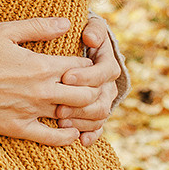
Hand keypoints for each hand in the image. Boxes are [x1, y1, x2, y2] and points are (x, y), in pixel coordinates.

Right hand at [0, 18, 101, 146]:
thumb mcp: (4, 31)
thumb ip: (38, 26)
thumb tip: (67, 22)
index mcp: (41, 65)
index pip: (82, 66)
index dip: (88, 64)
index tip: (84, 64)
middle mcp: (41, 90)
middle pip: (86, 94)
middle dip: (92, 89)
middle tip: (87, 87)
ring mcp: (30, 111)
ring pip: (73, 116)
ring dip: (82, 113)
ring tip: (80, 108)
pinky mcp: (18, 128)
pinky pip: (52, 139)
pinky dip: (67, 137)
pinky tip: (70, 132)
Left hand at [56, 17, 124, 144]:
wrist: (82, 50)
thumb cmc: (81, 37)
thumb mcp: (88, 28)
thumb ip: (93, 29)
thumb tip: (90, 38)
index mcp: (107, 63)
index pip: (104, 72)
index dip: (87, 76)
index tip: (66, 76)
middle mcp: (109, 84)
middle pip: (102, 98)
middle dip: (80, 103)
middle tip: (58, 105)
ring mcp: (104, 100)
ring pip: (99, 115)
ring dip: (81, 119)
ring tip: (60, 119)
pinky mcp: (95, 114)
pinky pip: (98, 128)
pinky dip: (91, 135)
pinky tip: (80, 140)